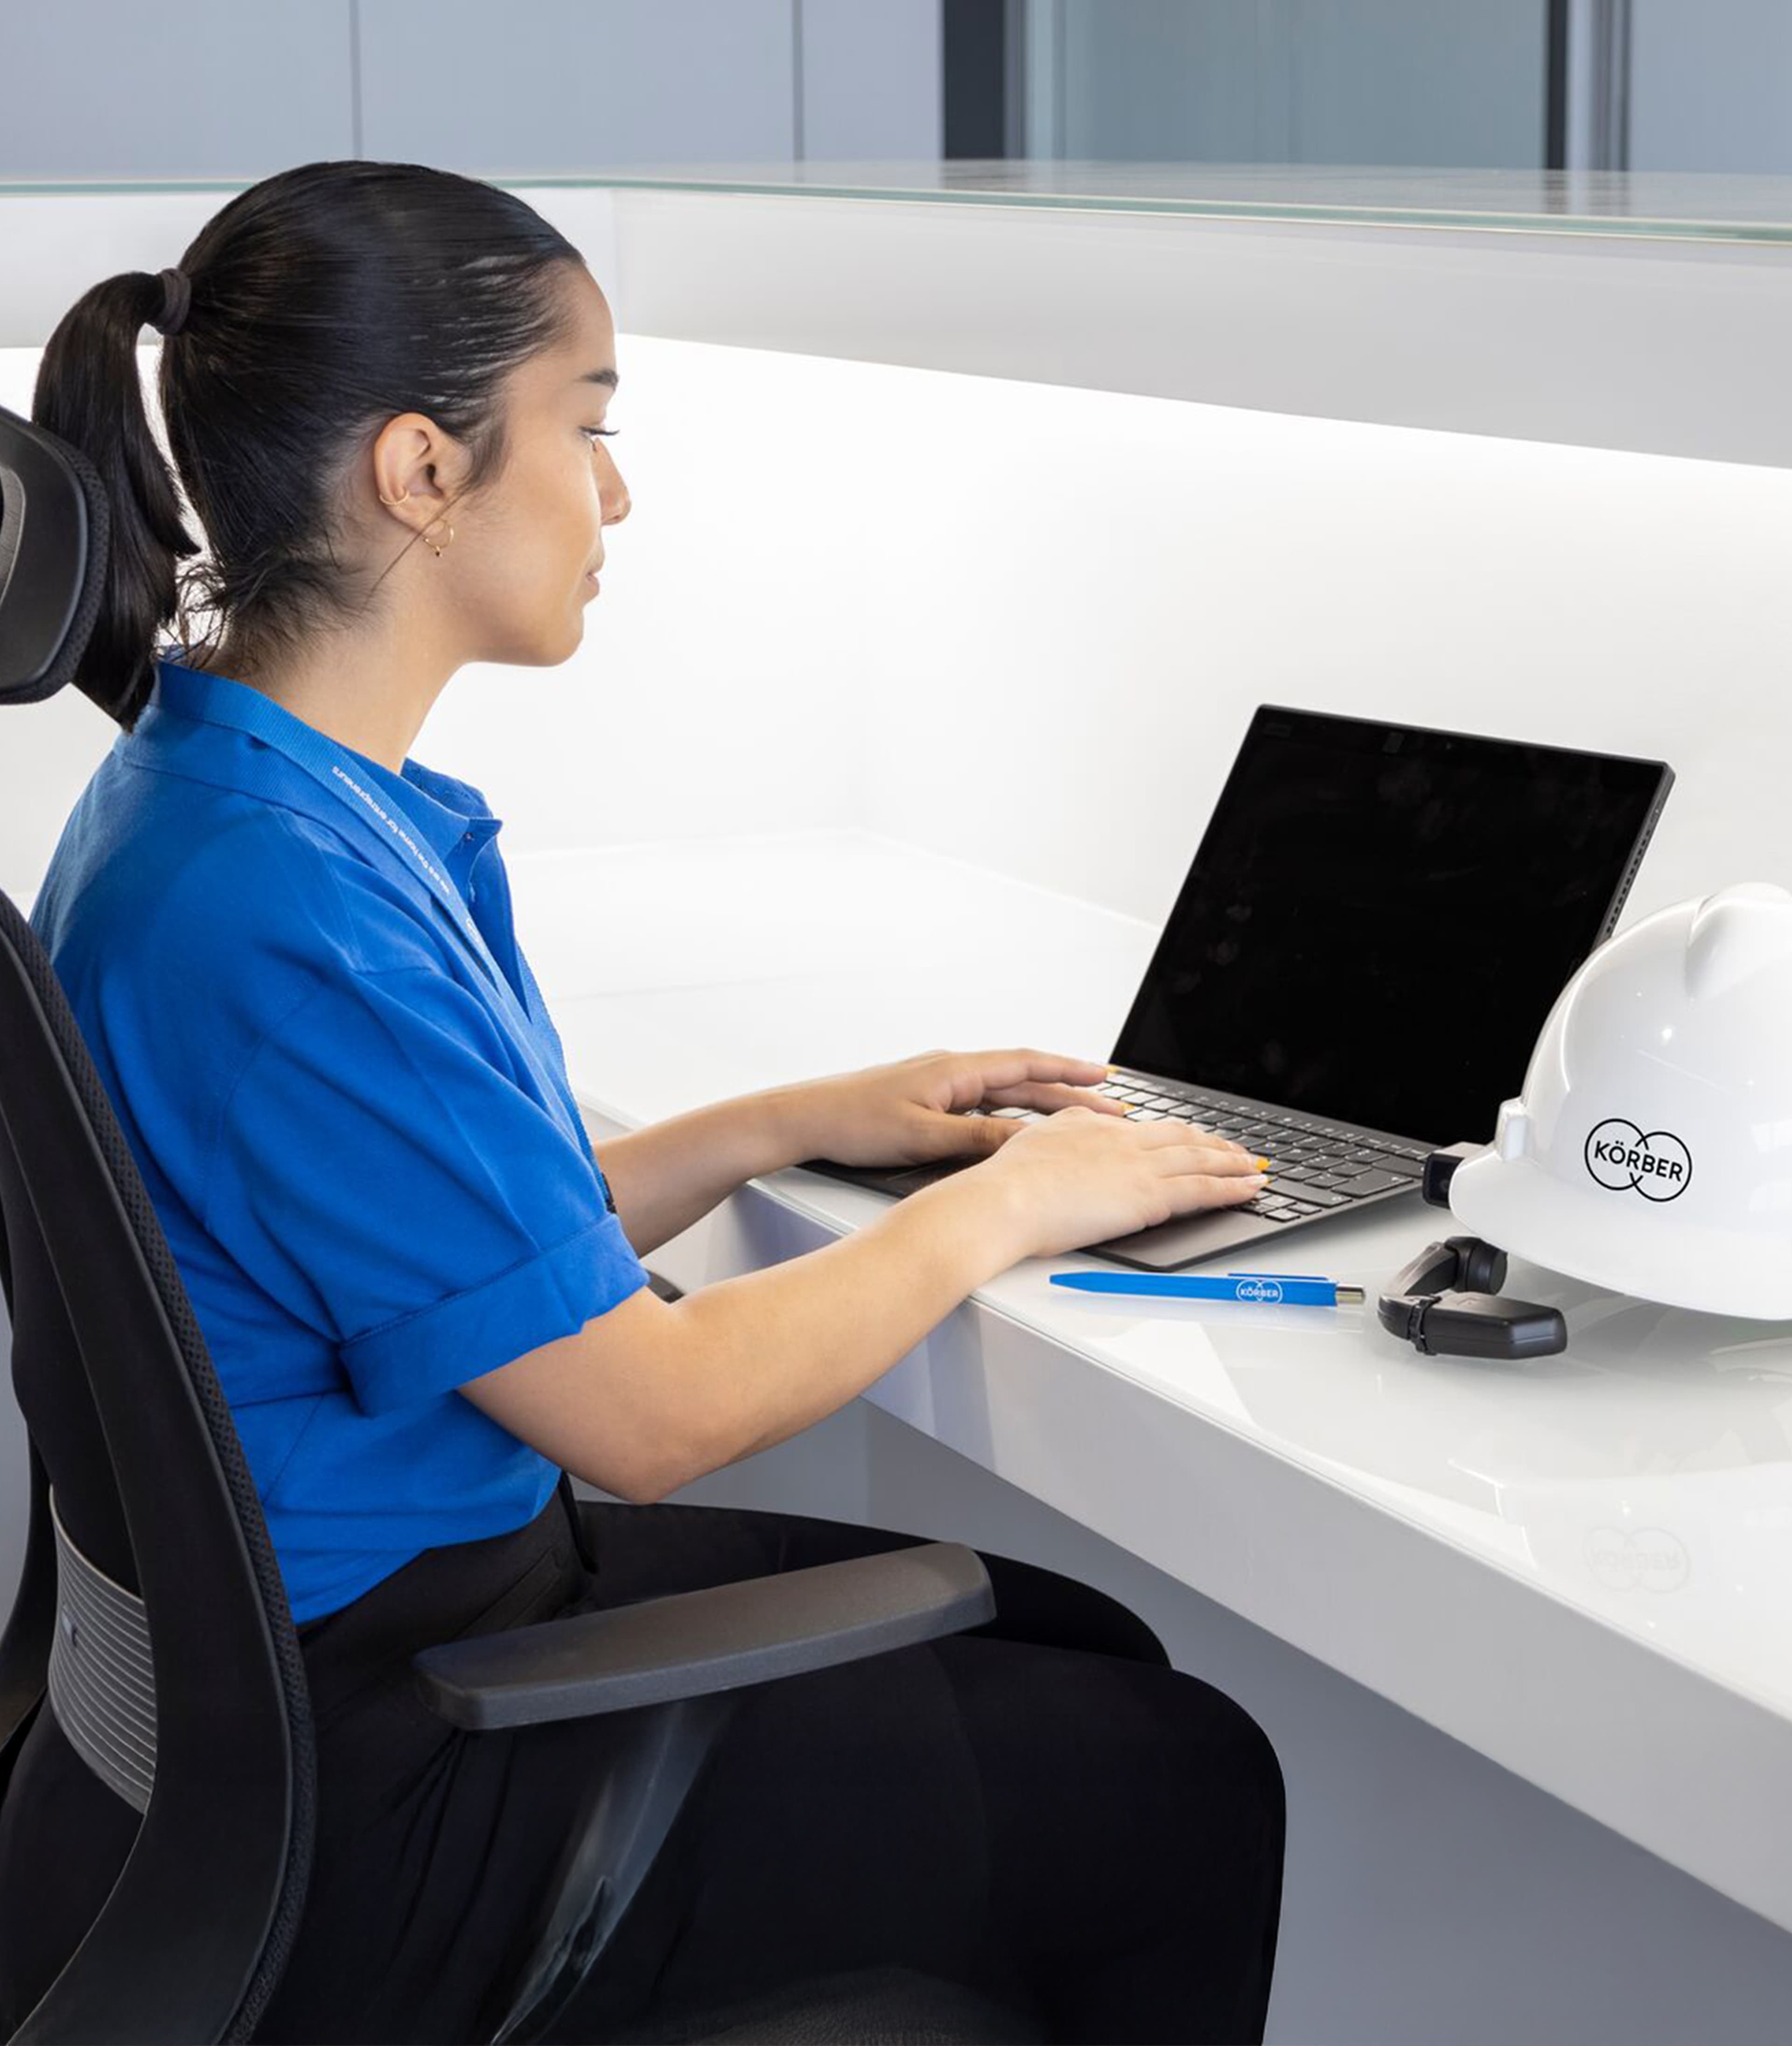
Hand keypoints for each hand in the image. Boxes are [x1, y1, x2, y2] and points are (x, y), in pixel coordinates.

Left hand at [791, 1045, 1134, 1167]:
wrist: (805, 1118)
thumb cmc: (853, 1122)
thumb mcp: (923, 1137)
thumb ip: (975, 1138)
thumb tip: (1023, 1141)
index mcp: (954, 1070)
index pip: (1025, 1063)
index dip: (1068, 1071)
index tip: (1106, 1078)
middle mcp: (951, 1070)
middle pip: (1022, 1079)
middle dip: (1069, 1093)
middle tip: (1112, 1108)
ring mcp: (939, 1083)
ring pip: (1003, 1092)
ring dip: (1042, 1103)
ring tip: (1080, 1118)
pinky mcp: (928, 1100)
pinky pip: (982, 1103)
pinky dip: (1010, 1113)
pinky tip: (1022, 1128)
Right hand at [970, 1106, 1268, 1261]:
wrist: (1007, 1200)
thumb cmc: (1008, 1182)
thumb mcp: (1033, 1141)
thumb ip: (1057, 1135)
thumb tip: (1063, 1133)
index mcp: (1093, 1126)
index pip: (1146, 1129)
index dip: (1174, 1134)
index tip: (1189, 1139)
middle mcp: (1122, 1139)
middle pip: (1182, 1137)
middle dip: (1214, 1144)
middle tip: (1237, 1151)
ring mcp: (1139, 1166)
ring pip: (1200, 1159)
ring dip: (1234, 1163)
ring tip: (1255, 1168)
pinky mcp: (1150, 1196)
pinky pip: (1203, 1189)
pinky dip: (1233, 1187)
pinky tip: (1251, 1187)